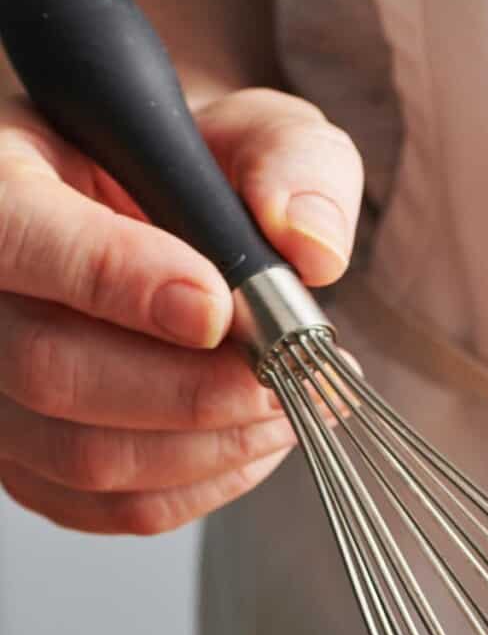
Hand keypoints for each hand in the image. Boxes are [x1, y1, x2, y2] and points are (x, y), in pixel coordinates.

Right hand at [0, 86, 361, 533]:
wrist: (165, 218)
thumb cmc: (193, 171)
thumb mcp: (253, 128)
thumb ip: (291, 162)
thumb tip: (310, 245)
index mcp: (4, 180)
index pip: (23, 236)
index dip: (117, 280)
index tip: (215, 310)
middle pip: (49, 369)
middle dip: (190, 389)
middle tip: (281, 375)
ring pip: (78, 453)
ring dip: (206, 446)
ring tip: (287, 406)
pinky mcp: (28, 456)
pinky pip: (101, 505)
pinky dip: (195, 487)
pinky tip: (251, 441)